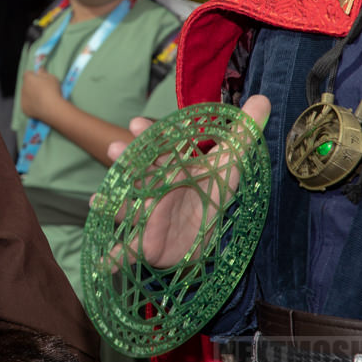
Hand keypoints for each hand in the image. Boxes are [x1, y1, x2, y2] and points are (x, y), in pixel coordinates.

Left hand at [21, 69, 62, 122]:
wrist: (52, 108)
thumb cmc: (52, 90)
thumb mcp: (51, 77)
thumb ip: (43, 72)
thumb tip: (38, 69)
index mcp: (28, 79)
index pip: (27, 73)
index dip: (33, 75)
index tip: (40, 79)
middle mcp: (23, 88)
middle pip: (26, 85)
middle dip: (32, 86)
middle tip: (42, 90)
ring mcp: (22, 99)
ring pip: (25, 95)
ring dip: (31, 95)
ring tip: (42, 99)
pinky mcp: (24, 109)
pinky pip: (27, 105)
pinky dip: (31, 105)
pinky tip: (40, 107)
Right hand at [105, 95, 270, 269]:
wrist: (202, 233)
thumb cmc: (209, 192)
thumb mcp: (230, 162)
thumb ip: (243, 132)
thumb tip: (262, 98)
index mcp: (171, 167)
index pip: (157, 146)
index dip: (148, 135)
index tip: (137, 124)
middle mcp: (153, 188)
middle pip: (138, 172)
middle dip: (126, 161)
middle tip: (114, 149)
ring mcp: (146, 215)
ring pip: (128, 208)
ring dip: (114, 205)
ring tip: (98, 202)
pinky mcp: (145, 243)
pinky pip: (127, 251)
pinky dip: (114, 258)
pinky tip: (104, 263)